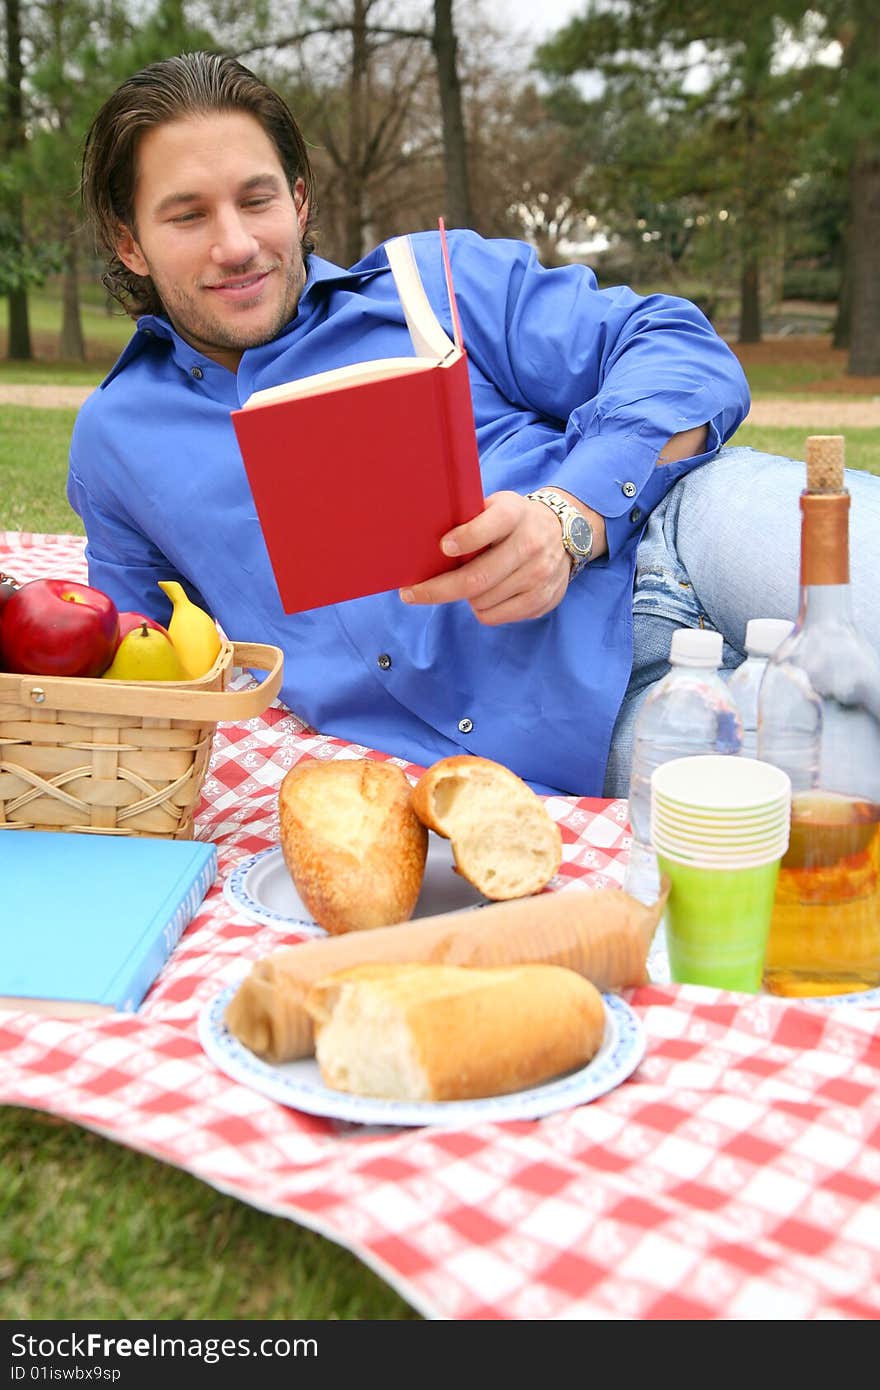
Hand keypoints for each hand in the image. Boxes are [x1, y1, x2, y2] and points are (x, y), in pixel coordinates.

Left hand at [400, 489, 600, 625]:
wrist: (565, 533)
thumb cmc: (514, 521)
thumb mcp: (497, 506)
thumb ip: (470, 519)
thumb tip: (426, 545)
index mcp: (514, 514)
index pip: (490, 526)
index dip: (466, 538)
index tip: (443, 548)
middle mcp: (531, 544)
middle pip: (477, 578)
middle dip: (437, 590)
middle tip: (411, 594)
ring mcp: (539, 575)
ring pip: (482, 601)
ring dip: (463, 597)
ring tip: (465, 585)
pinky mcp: (543, 599)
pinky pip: (495, 616)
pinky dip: (481, 610)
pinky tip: (484, 595)